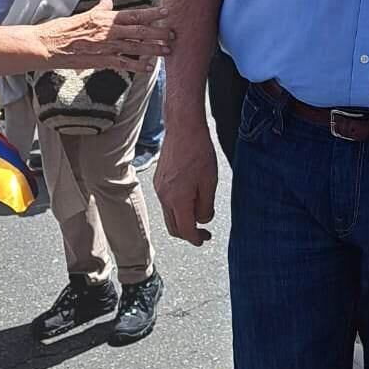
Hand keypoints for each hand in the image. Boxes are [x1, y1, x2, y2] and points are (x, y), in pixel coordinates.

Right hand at [38, 0, 174, 69]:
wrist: (48, 45)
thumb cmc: (64, 29)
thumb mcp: (84, 15)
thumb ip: (100, 8)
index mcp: (105, 18)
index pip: (134, 14)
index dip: (153, 14)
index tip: (167, 13)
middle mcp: (108, 31)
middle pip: (140, 30)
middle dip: (159, 32)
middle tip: (174, 34)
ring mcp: (105, 46)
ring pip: (135, 46)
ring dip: (153, 49)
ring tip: (168, 50)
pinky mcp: (101, 60)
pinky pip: (123, 63)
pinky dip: (137, 66)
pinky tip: (149, 68)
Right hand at [155, 120, 217, 245]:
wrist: (183, 128)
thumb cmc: (198, 151)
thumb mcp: (210, 181)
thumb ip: (206, 206)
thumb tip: (203, 220)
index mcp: (177, 200)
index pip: (185, 230)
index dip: (196, 239)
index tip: (204, 239)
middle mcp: (164, 197)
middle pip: (173, 227)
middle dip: (188, 234)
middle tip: (203, 233)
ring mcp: (159, 189)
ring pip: (169, 215)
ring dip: (182, 220)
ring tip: (198, 216)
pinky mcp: (159, 180)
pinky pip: (166, 202)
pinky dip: (177, 208)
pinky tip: (189, 200)